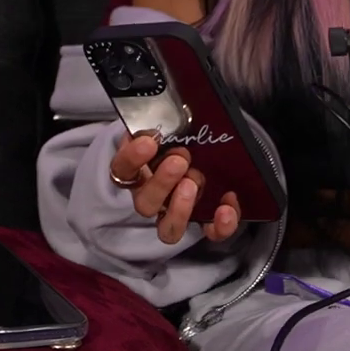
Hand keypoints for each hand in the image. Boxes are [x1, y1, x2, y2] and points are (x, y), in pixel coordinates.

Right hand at [109, 132, 241, 245]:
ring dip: (181, 209)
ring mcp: (174, 214)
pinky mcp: (201, 223)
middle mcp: (151, 198)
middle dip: (162, 183)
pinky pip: (209, 232)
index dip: (132, 159)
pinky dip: (220, 225)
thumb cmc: (176, 140)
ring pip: (168, 229)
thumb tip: (164, 119)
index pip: (122, 170)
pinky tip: (228, 204)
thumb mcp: (166, 128)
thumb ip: (163, 123)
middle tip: (180, 161)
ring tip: (195, 183)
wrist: (198, 152)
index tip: (148, 142)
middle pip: (144, 204)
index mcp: (137, 172)